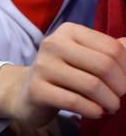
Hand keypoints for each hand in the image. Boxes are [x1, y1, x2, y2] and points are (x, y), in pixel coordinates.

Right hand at [0, 23, 125, 127]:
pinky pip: (75, 101)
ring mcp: (43, 65)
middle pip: (104, 65)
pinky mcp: (38, 89)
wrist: (27, 92)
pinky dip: (93, 110)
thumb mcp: (84, 56)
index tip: (125, 82)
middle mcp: (54, 43)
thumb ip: (109, 50)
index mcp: (69, 31)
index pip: (111, 47)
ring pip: (92, 85)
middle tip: (120, 97)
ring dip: (109, 102)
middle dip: (120, 87)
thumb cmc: (63, 73)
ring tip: (111, 107)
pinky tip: (96, 112)